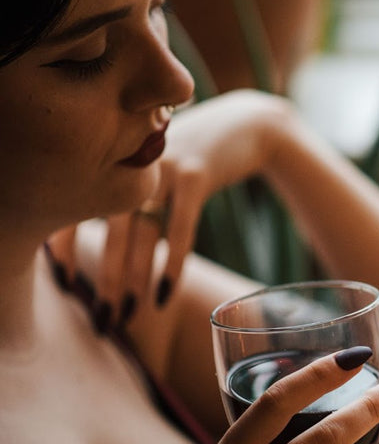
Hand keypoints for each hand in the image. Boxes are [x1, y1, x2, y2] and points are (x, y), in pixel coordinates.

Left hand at [44, 90, 293, 329]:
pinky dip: (171, 263)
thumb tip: (111, 252)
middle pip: (110, 230)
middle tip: (103, 320)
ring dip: (134, 278)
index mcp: (115, 161)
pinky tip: (164, 294)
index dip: (66, 248)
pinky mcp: (196, 174)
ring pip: (141, 232)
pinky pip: (179, 227)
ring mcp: (162, 166)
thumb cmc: (198, 156)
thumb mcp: (160, 169)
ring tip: (130, 315)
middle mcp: (130, 161)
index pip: (77, 207)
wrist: (248, 123)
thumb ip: (134, 196)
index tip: (66, 287)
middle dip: (106, 279)